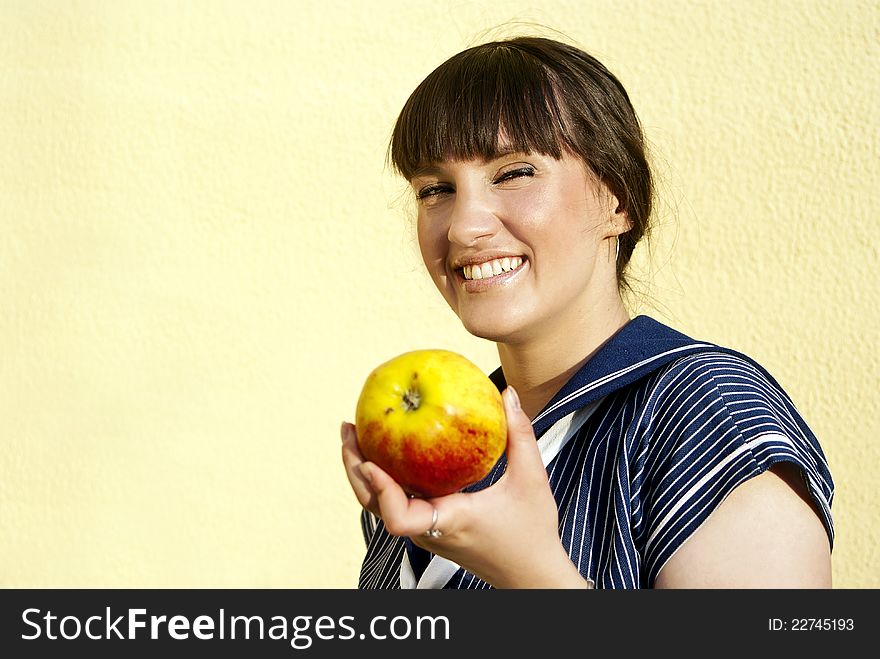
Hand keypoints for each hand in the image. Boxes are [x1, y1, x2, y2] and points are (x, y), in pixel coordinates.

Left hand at [341, 386, 589, 587]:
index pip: (399, 518)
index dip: (380, 490)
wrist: (530, 574)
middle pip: (374, 505)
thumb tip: (509, 395)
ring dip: (362, 471)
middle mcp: (428, 530)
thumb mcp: (531, 479)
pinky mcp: (427, 528)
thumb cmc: (532, 534)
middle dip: (355, 466)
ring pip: (379, 505)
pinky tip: (385, 450)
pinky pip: (394, 502)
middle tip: (349, 428)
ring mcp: (424, 532)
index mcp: (448, 521)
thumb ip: (520, 435)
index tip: (370, 462)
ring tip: (355, 434)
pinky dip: (381, 478)